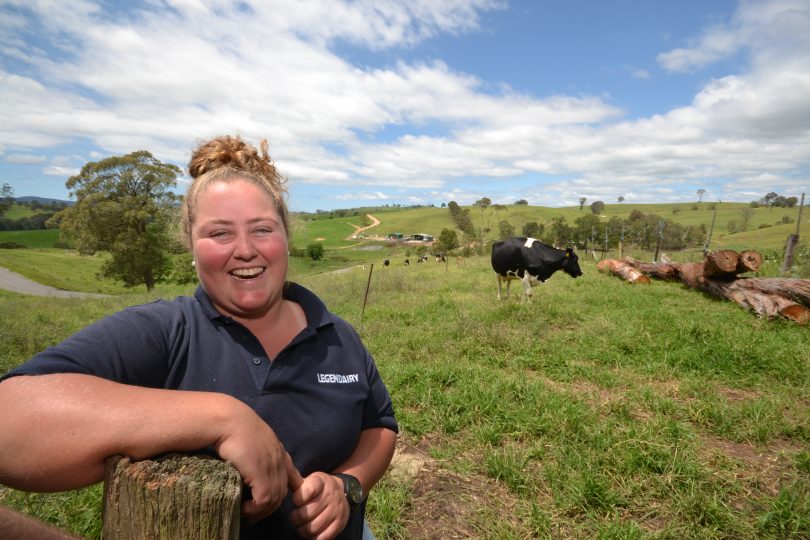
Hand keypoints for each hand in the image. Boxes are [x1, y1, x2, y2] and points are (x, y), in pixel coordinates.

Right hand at [213, 400, 303, 521]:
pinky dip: (256, 508)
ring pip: (274, 499)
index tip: (278, 497)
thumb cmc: (235, 425)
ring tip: (248, 513)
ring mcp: (272, 467)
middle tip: (256, 513)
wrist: (229, 420)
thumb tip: (250, 459)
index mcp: (279, 451)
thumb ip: (259, 449)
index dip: (289, 488)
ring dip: (262, 510)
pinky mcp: (261, 474)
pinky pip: (264, 499)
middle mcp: (279, 460)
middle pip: (283, 492)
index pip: (292, 474)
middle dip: (271, 506)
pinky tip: (245, 508)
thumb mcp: (253, 438)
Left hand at [290, 472, 348, 538]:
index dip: (297, 499)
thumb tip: (283, 481)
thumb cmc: (318, 488)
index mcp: (321, 482)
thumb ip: (295, 482)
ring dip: (303, 530)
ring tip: (302, 526)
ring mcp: (337, 510)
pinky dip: (314, 538)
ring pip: (313, 528)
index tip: (296, 501)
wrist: (342, 491)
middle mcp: (331, 495)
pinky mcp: (340, 523)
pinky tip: (311, 533)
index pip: (308, 491)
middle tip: (296, 517)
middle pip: (306, 513)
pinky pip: (323, 537)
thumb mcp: (309, 480)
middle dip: (296, 518)